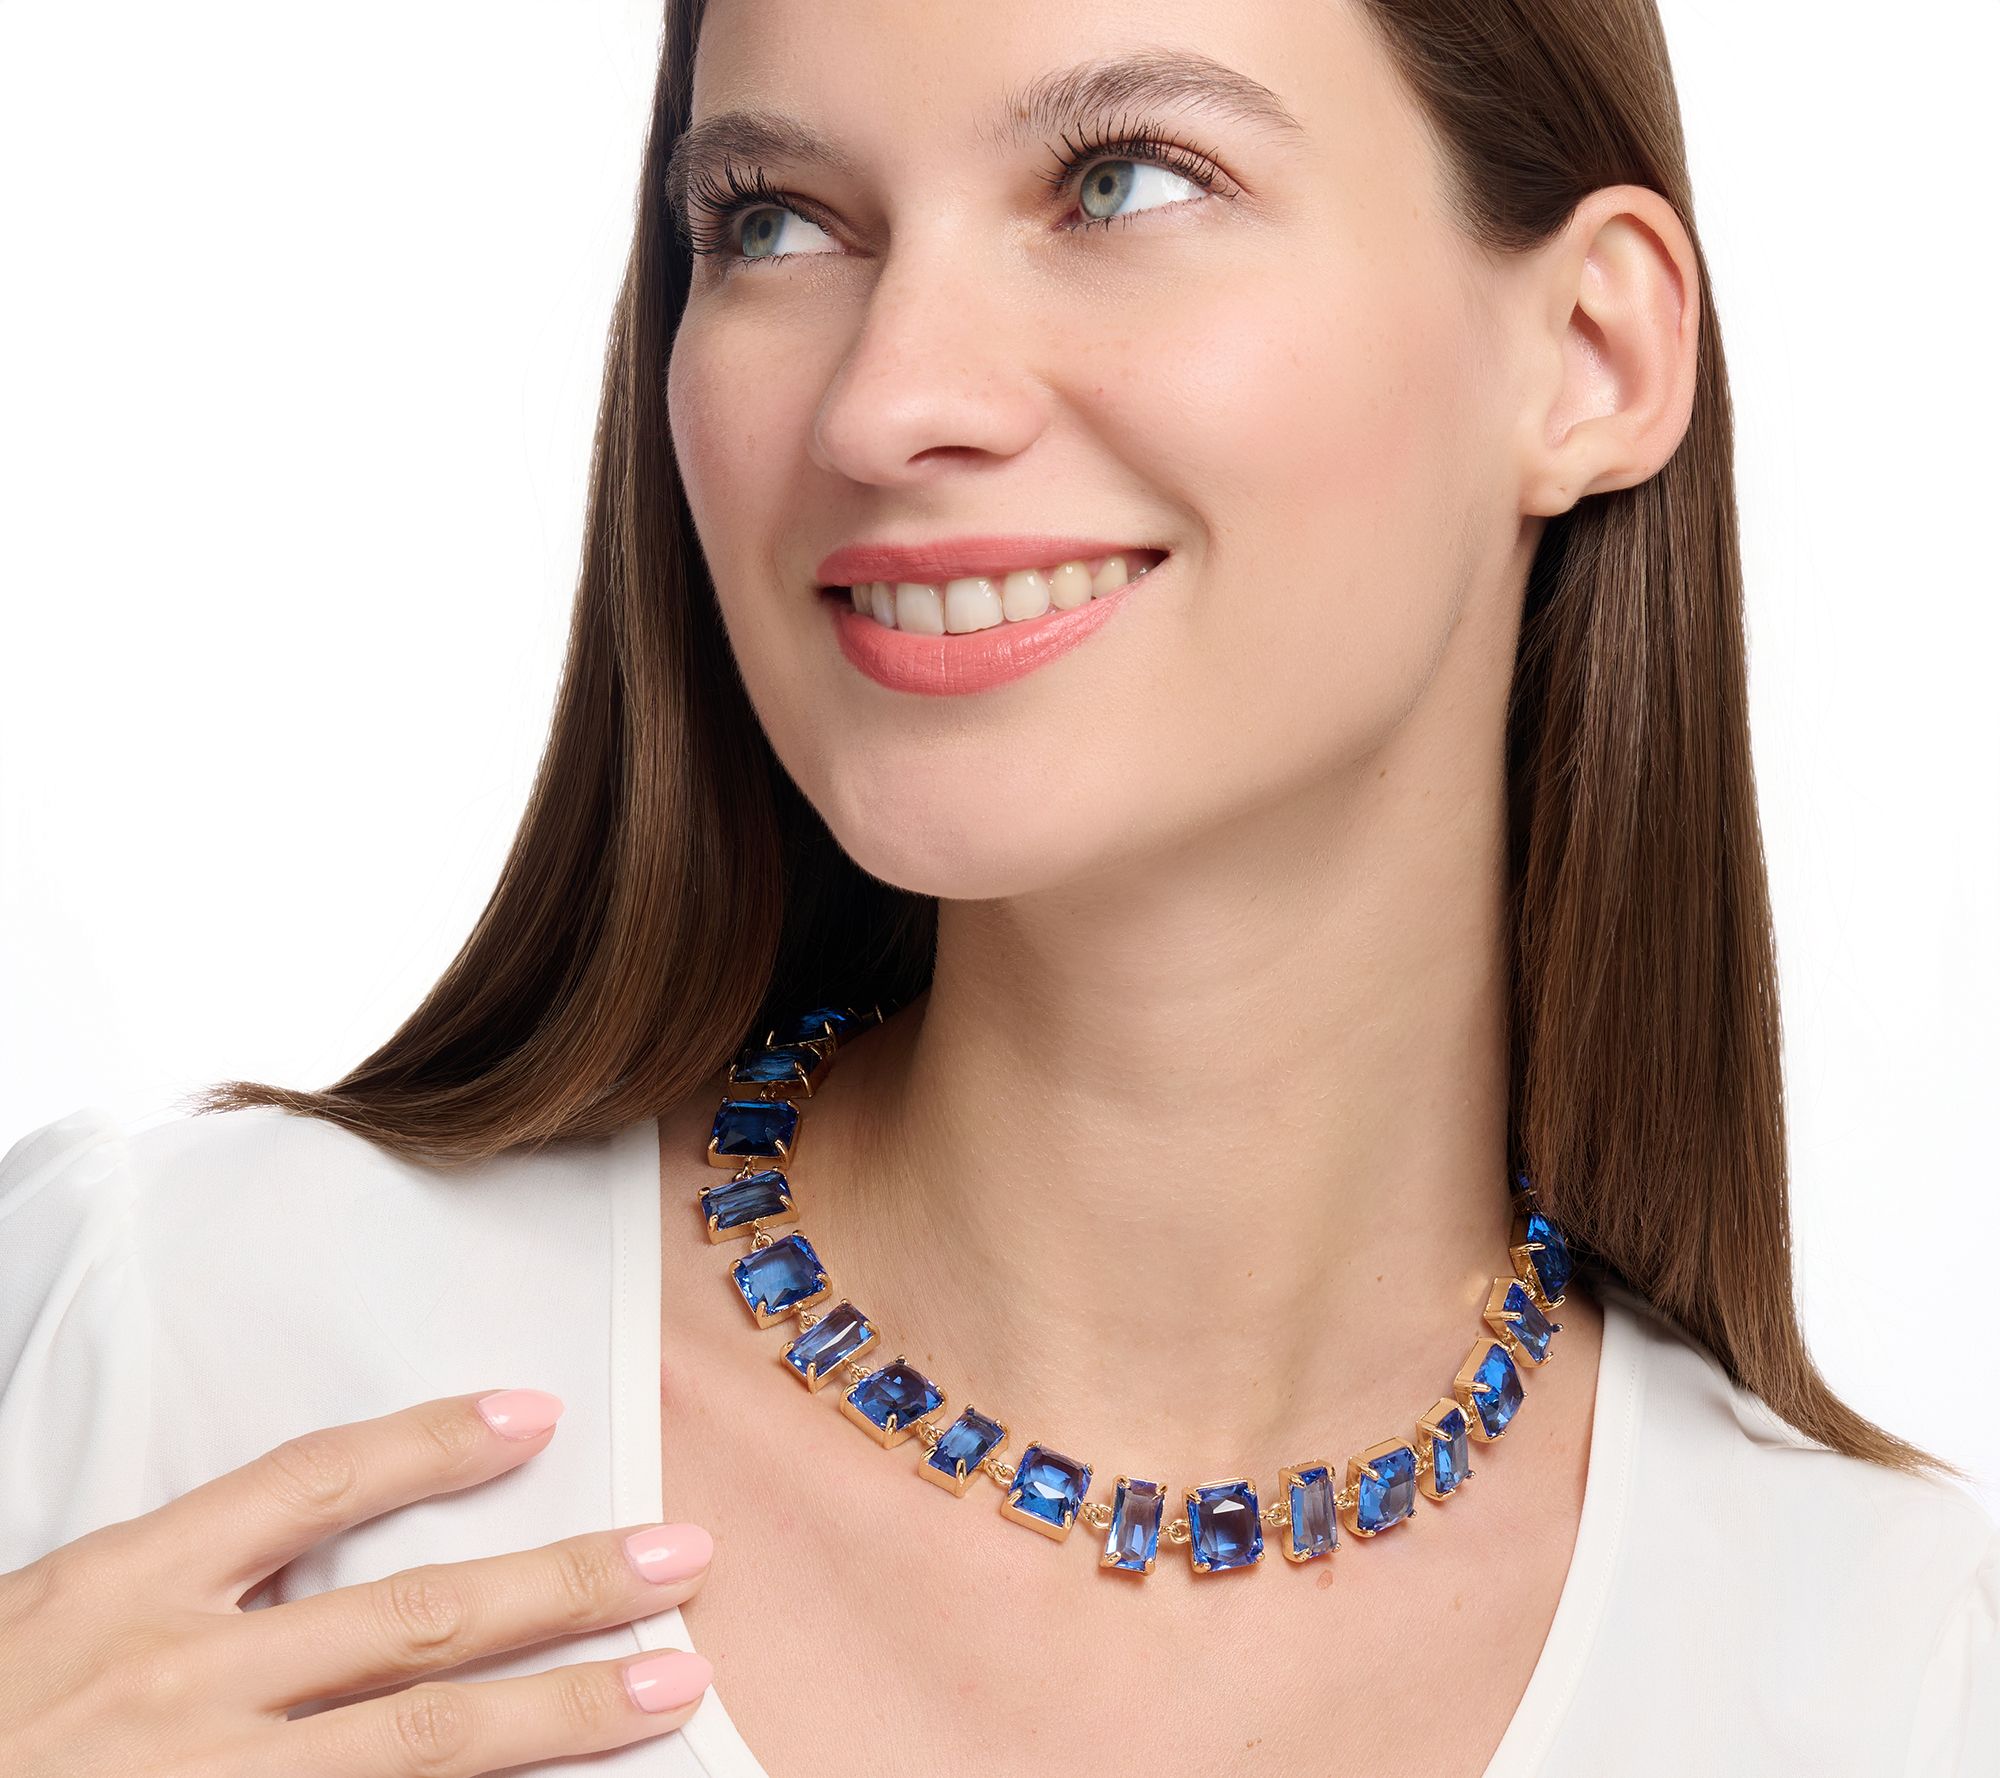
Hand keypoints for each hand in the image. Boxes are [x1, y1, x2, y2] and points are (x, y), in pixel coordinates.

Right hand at [0, 1388, 716, 1773]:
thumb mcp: (44, 1623)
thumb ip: (175, 1586)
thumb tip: (316, 1562)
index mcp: (122, 1591)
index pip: (309, 1486)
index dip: (433, 1445)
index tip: (538, 1415)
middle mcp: (179, 1686)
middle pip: (410, 1621)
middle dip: (559, 1583)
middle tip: (681, 1555)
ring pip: (422, 1747)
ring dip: (561, 1712)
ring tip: (672, 1682)